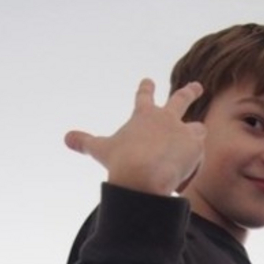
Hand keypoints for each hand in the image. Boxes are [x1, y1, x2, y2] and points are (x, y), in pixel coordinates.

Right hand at [64, 79, 206, 195]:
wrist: (143, 175)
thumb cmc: (120, 162)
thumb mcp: (100, 150)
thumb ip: (85, 142)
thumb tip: (66, 138)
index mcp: (143, 115)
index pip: (144, 96)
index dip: (146, 88)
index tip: (148, 80)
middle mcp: (166, 118)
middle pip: (181, 99)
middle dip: (189, 92)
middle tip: (197, 86)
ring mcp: (183, 130)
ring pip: (197, 129)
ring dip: (194, 138)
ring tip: (190, 150)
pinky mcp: (196, 147)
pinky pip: (197, 160)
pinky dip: (190, 170)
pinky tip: (180, 183)